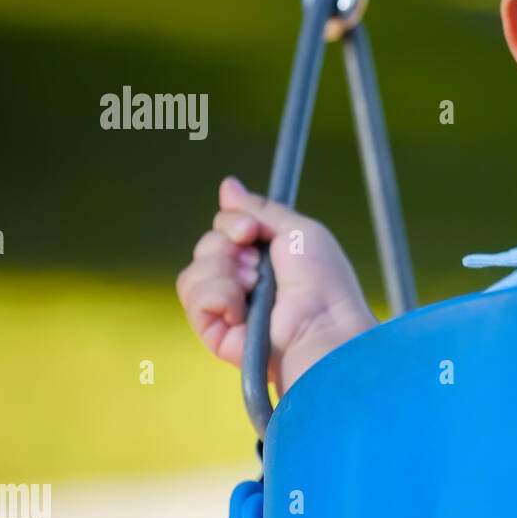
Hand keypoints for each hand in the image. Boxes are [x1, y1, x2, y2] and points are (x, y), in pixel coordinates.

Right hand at [176, 176, 376, 395]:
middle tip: (258, 265)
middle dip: (229, 248)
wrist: (323, 326)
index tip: (251, 231)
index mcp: (263, 258)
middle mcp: (243, 282)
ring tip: (254, 287)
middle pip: (206, 246)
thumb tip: (227, 185)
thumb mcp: (297, 230)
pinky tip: (241, 310)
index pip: (223, 230)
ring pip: (195, 272)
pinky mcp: (215, 331)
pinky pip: (193, 297)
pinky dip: (218, 297)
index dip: (232, 224)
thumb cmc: (323, 283)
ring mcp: (228, 308)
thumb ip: (260, 209)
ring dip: (224, 272)